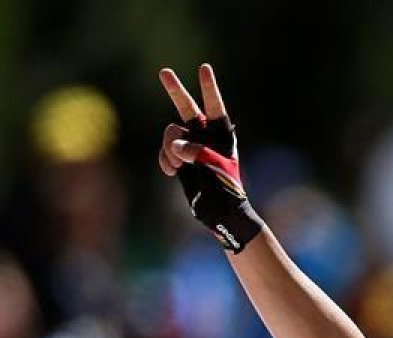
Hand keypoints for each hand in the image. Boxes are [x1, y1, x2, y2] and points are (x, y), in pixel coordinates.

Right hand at [158, 64, 261, 252]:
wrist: (220, 211)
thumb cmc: (225, 189)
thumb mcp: (214, 167)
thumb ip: (195, 151)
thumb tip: (176, 146)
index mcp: (222, 135)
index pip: (215, 106)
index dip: (209, 87)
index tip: (204, 68)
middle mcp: (206, 136)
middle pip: (188, 108)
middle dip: (175, 90)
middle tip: (164, 71)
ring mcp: (191, 146)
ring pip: (170, 134)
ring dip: (169, 149)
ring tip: (180, 166)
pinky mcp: (179, 158)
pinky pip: (164, 151)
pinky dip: (165, 160)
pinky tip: (172, 172)